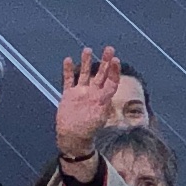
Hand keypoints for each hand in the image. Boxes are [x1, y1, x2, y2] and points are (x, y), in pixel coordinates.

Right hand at [53, 45, 125, 162]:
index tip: (116, 60)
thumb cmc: (89, 129)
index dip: (114, 71)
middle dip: (106, 61)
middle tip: (110, 48)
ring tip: (88, 49)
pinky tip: (68, 60)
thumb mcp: (99, 117)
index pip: (111, 81)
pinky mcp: (69, 95)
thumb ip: (102, 105)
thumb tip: (108, 97)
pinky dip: (68, 71)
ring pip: (85, 74)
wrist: (74, 137)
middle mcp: (93, 93)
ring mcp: (81, 93)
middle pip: (101, 74)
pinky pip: (69, 80)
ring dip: (87, 62)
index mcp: (103, 98)